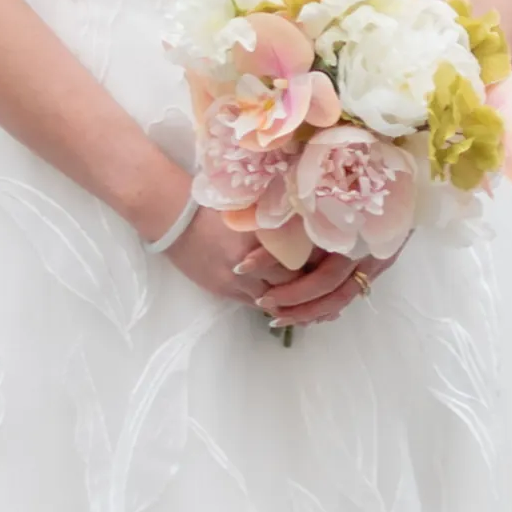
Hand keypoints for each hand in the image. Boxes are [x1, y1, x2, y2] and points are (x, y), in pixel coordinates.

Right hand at [160, 204, 372, 329]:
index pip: (302, 254)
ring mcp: (236, 279)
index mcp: (262, 232)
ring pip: (276, 300)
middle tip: (337, 292)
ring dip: (296, 305)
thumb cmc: (211, 202)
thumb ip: (278, 217)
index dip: (323, 263)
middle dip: (314, 289)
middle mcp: (252, 259)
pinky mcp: (224, 291)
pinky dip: (274, 307)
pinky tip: (288, 309)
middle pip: (293, 282)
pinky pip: (255, 305)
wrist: (170, 215)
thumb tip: (312, 224)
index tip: (342, 263)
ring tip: (319, 308)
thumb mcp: (249, 206)